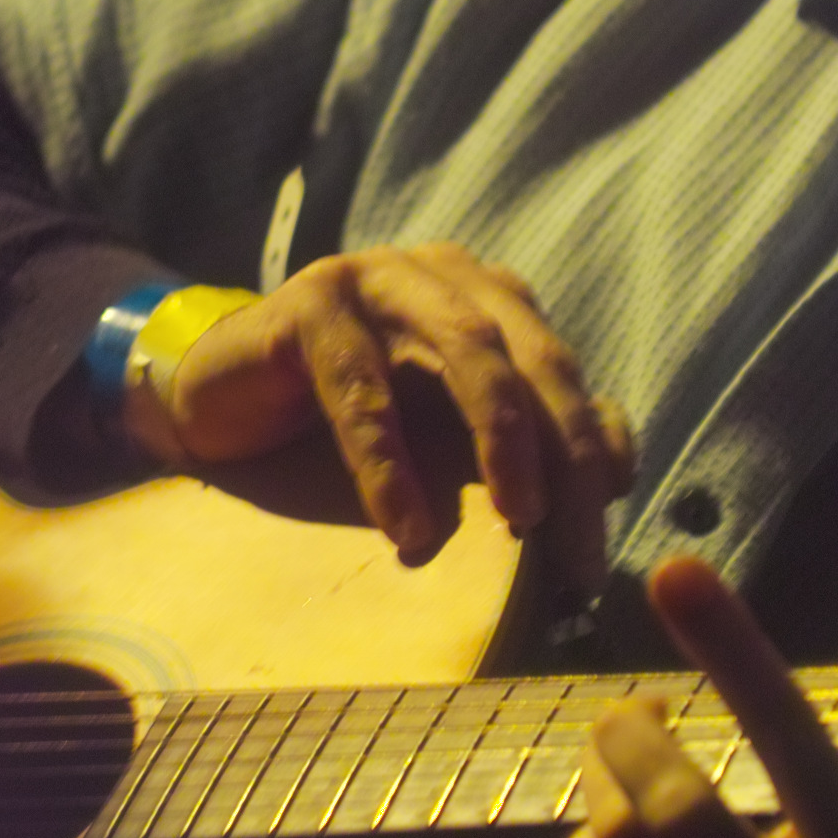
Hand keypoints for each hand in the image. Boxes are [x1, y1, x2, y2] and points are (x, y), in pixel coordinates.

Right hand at [148, 244, 635, 587]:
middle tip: (572, 550)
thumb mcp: (442, 437)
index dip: (592, 464)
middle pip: (532, 362)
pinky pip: (362, 385)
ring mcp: (379, 278)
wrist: (218, 407)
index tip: (594, 562)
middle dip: (565, 459)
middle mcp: (445, 276)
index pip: (562, 379)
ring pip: (466, 351)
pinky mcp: (311, 302)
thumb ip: (530, 440)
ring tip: (520, 525)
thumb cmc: (337, 426)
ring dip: (501, 441)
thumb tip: (620, 463)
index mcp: (490, 301)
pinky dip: (390, 462)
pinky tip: (405, 526)